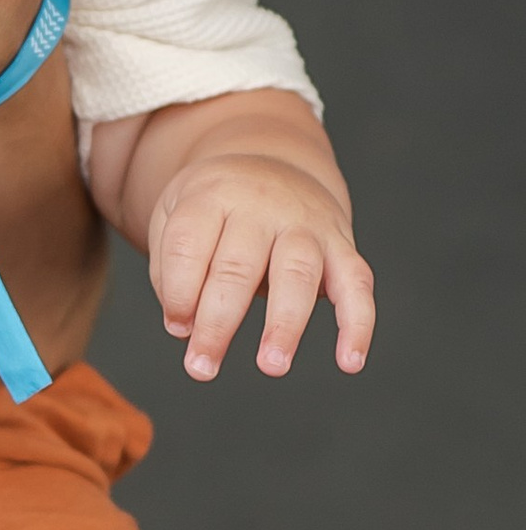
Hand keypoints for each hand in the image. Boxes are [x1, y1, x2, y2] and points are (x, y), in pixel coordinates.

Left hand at [152, 147, 374, 379]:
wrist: (275, 161)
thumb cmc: (215, 206)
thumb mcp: (175, 215)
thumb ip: (171, 269)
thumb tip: (184, 327)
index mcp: (212, 195)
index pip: (189, 244)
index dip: (179, 291)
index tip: (177, 328)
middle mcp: (261, 206)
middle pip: (238, 266)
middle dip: (218, 323)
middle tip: (202, 369)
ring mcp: (306, 224)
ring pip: (298, 274)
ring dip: (285, 324)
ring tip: (271, 366)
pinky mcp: (342, 244)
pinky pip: (357, 284)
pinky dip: (358, 324)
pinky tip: (350, 362)